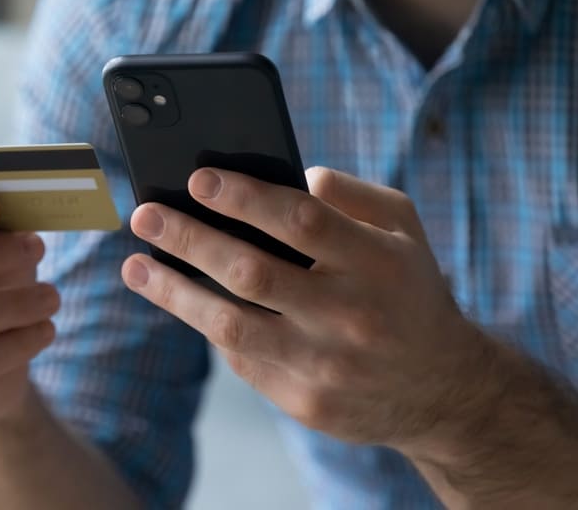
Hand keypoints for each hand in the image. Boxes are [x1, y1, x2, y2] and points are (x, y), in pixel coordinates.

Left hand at [122, 167, 492, 449]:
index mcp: (377, 262)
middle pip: (253, 272)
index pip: (300, 221)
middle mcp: (350, 315)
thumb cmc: (409, 290)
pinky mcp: (305, 402)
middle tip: (145, 215)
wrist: (443, 389)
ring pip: (231, 325)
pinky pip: (242, 359)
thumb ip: (353, 195)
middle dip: (189, 239)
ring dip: (174, 292)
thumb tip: (293, 175)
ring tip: (135, 266)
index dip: (244, 197)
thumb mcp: (404, 230)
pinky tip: (180, 299)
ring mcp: (326, 365)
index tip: (196, 178)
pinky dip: (206, 325)